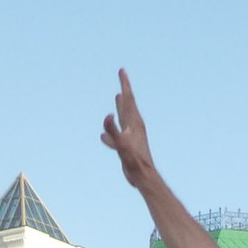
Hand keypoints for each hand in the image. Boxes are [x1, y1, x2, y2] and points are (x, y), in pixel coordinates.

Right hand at [100, 68, 155, 187]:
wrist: (144, 177)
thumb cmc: (135, 161)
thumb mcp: (122, 144)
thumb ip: (113, 130)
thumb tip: (107, 116)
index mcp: (134, 123)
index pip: (129, 99)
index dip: (125, 84)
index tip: (122, 71)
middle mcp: (134, 127)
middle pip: (128, 104)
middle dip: (125, 90)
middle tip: (122, 76)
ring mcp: (132, 136)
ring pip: (124, 118)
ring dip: (120, 107)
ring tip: (118, 97)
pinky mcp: (129, 146)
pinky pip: (118, 135)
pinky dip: (111, 132)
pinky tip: (104, 136)